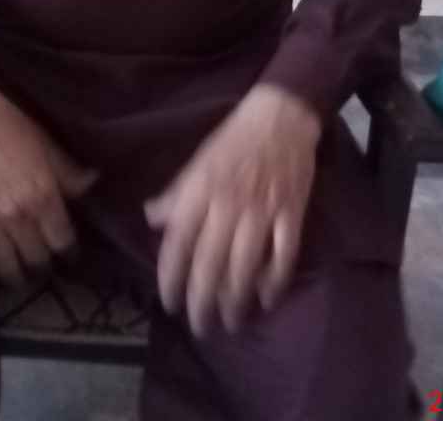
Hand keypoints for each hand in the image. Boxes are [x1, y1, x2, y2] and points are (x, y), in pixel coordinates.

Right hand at [0, 88, 97, 304]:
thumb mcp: (48, 146)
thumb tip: (94, 184)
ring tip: (21, 278)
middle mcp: (18, 218)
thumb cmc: (11, 126)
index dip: (69, 253)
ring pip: (6, 267)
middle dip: (44, 268)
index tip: (71, 257)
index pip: (63, 241)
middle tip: (45, 267)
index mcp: (44, 197)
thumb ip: (69, 172)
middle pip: (36, 260)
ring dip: (16, 278)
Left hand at [144, 83, 321, 337]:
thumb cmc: (233, 138)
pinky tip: (266, 299)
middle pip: (210, 264)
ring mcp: (262, 211)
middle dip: (202, 301)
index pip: (179, 243)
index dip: (171, 278)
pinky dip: (275, 282)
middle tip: (198, 326)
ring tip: (229, 321)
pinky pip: (283, 256)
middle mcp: (228, 205)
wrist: (280, 116)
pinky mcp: (291, 213)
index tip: (169, 302)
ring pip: (245, 267)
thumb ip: (175, 193)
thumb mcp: (197, 161)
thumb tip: (151, 218)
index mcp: (200, 190)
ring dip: (236, 300)